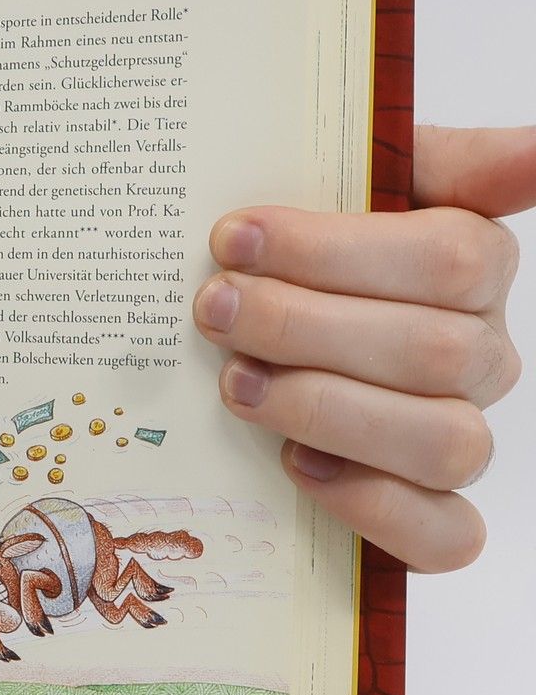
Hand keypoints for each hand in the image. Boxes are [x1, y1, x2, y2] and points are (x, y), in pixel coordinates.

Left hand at [193, 125, 529, 570]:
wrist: (241, 332)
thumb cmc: (288, 259)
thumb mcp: (341, 185)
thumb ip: (425, 159)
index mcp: (472, 268)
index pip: (448, 259)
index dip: (334, 251)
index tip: (233, 238)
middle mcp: (480, 357)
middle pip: (434, 351)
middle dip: (305, 327)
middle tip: (214, 308)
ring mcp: (458, 438)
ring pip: (446, 443)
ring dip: (328, 410)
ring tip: (236, 382)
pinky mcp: (428, 516)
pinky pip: (446, 535)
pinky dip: (373, 505)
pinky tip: (296, 464)